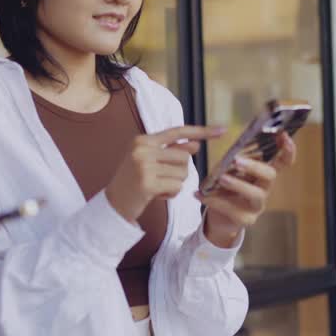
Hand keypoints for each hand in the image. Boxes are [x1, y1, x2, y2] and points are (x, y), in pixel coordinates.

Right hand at [105, 125, 224, 222]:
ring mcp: (144, 166)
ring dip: (176, 183)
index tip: (222, 130)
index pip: (177, 131)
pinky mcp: (147, 183)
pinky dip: (172, 193)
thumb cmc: (134, 181)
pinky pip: (177, 186)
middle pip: (184, 156)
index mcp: (143, 140)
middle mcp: (142, 149)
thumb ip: (172, 152)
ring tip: (158, 187)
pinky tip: (157, 195)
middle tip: (162, 179)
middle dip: (180, 171)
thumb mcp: (151, 162)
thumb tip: (196, 144)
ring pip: (183, 172)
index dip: (201, 131)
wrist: (113, 205)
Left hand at [198, 132, 296, 246]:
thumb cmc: (225, 189)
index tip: (284, 136)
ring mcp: (257, 205)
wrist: (218, 217)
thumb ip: (231, 162)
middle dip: (255, 166)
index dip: (287, 150)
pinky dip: (215, 201)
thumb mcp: (227, 171)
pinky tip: (200, 195)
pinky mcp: (246, 219)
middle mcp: (264, 188)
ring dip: (238, 184)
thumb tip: (230, 156)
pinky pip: (233, 210)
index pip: (282, 162)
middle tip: (237, 161)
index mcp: (262, 174)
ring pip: (255, 194)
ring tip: (221, 178)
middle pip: (270, 175)